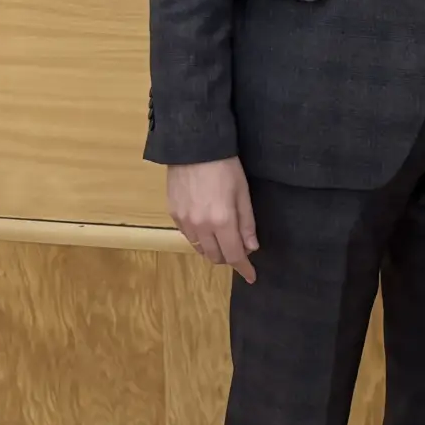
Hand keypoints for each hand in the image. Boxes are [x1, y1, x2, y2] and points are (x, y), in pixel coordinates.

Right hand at [167, 156, 258, 282]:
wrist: (194, 147)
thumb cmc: (225, 167)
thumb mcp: (243, 193)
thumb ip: (247, 223)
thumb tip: (251, 248)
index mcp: (222, 221)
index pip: (234, 255)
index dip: (243, 268)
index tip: (251, 277)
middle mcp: (201, 226)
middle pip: (215, 256)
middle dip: (229, 257)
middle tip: (239, 249)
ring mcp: (184, 222)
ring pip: (200, 249)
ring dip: (213, 249)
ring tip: (223, 238)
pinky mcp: (173, 214)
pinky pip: (188, 236)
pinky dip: (200, 238)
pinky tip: (206, 227)